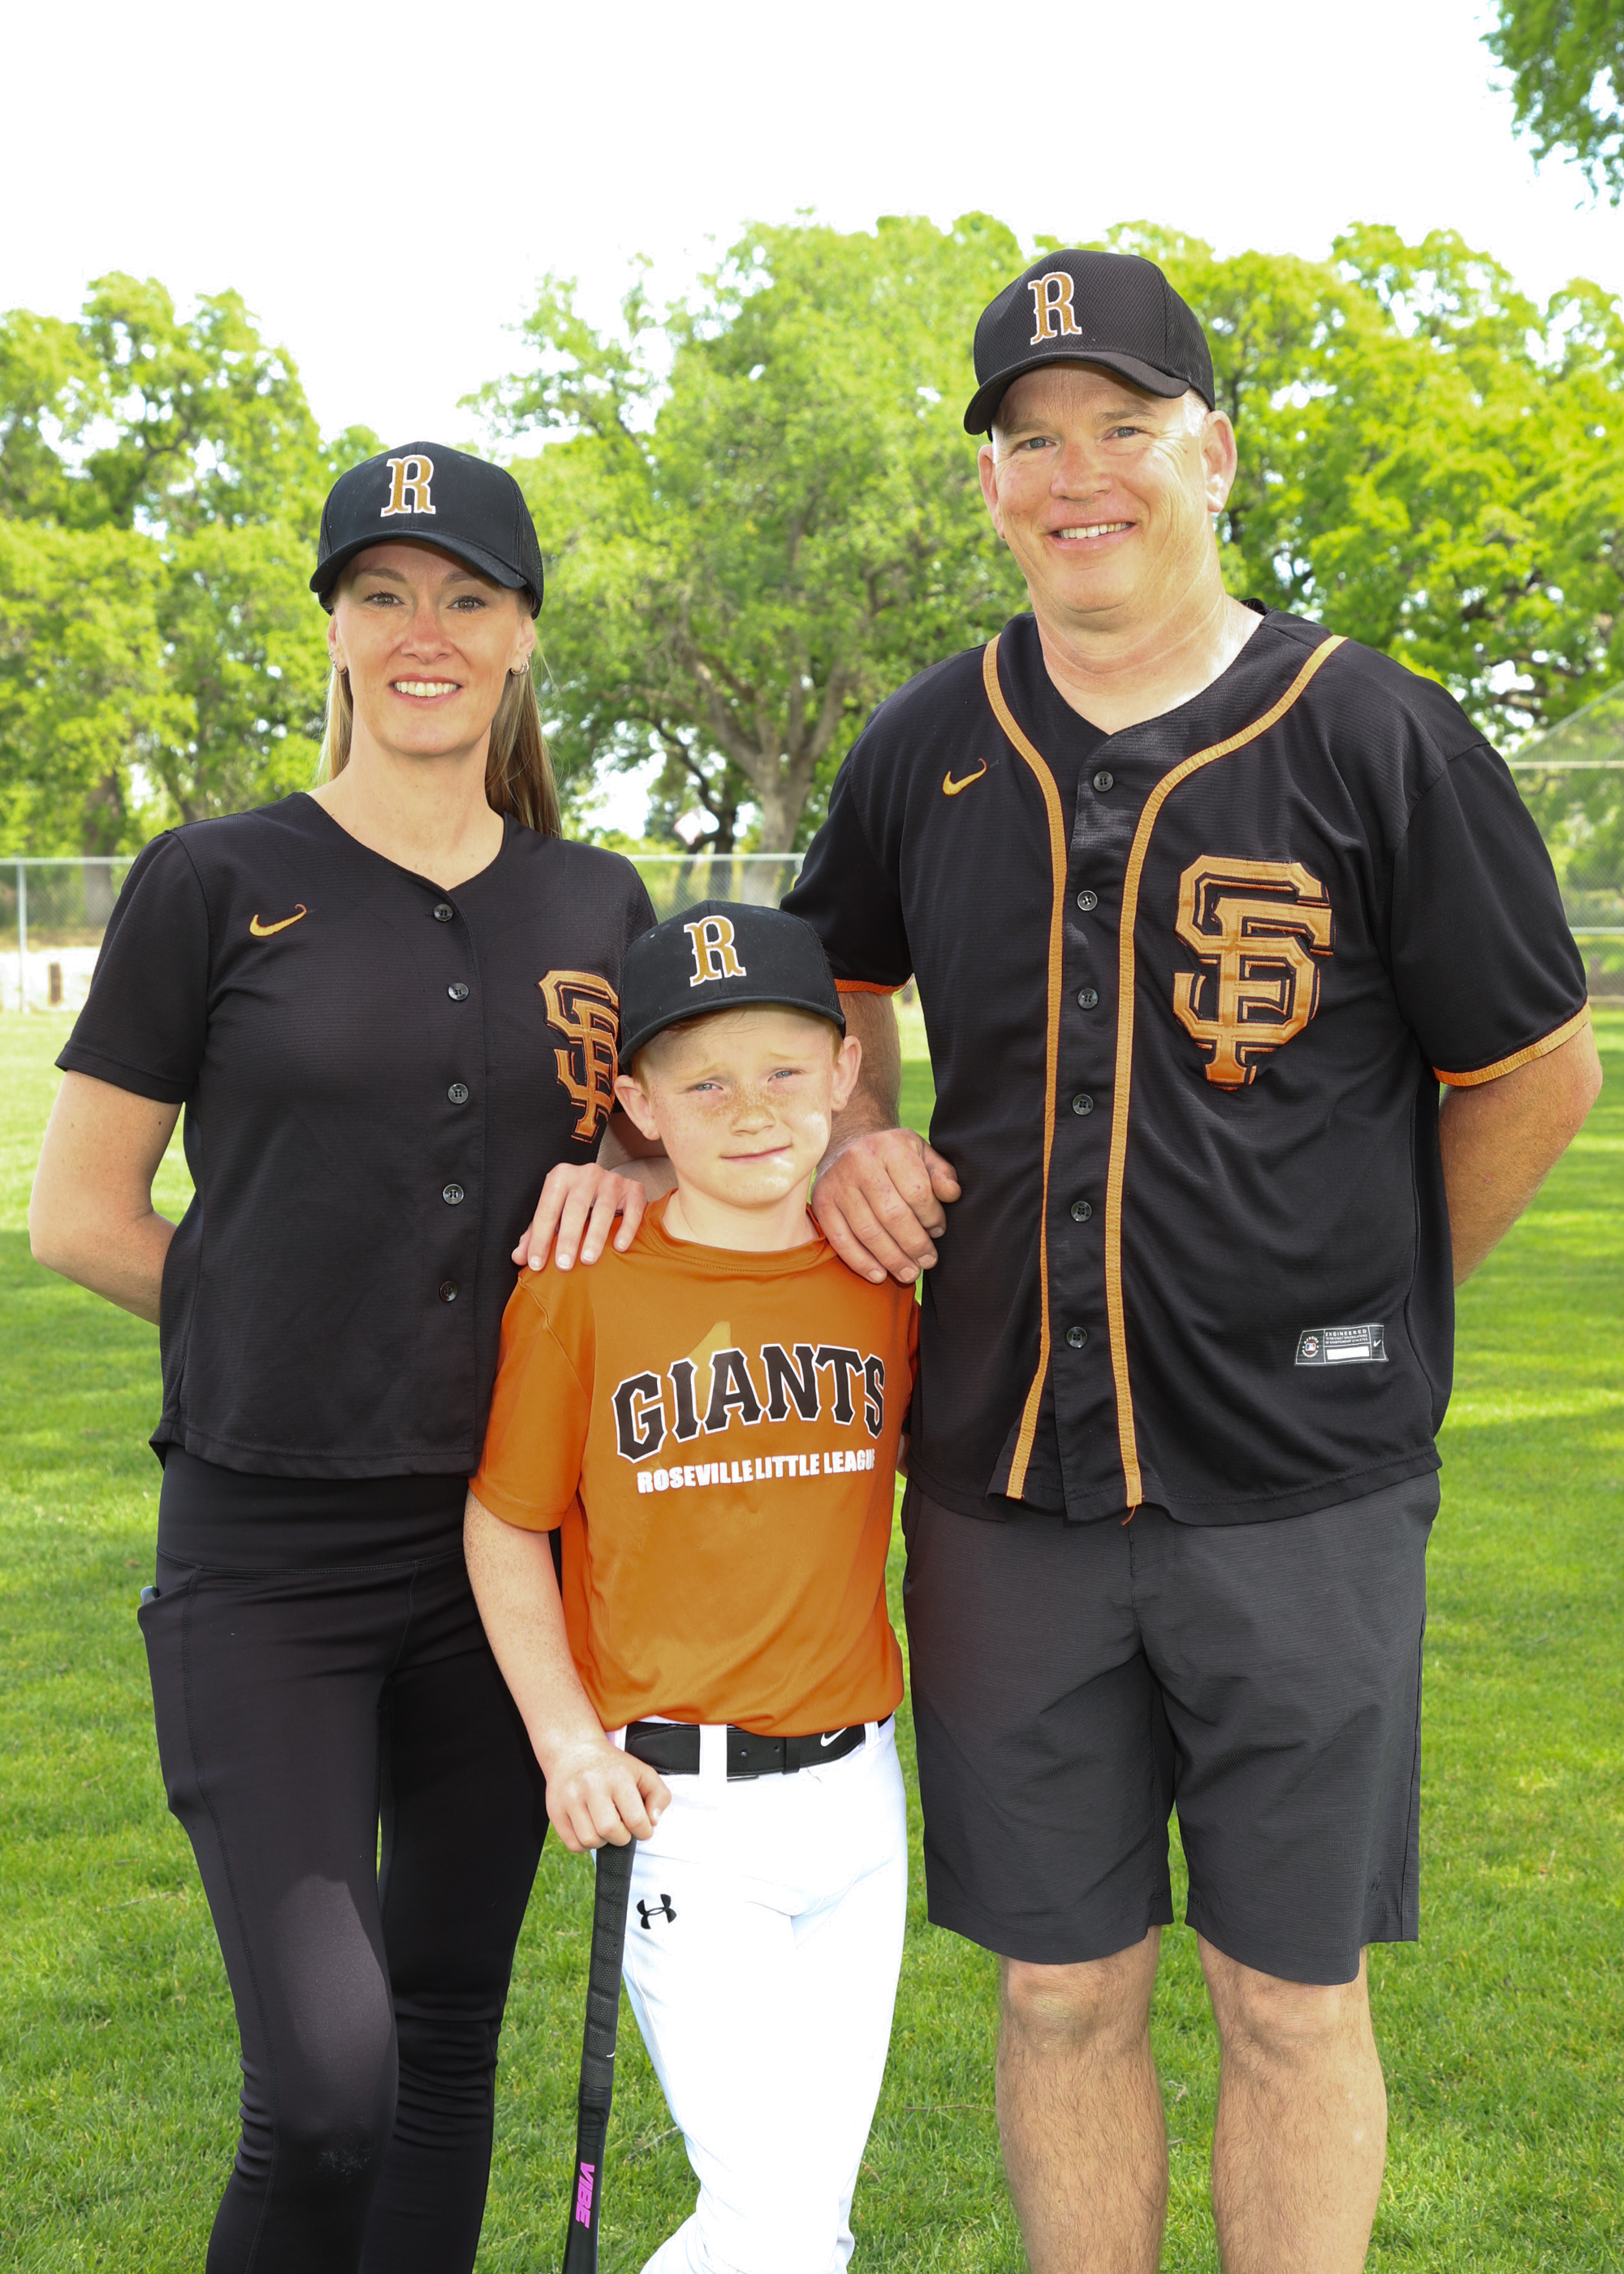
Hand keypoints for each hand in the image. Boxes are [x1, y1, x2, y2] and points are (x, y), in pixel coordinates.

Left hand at [512, 1162, 649, 1272]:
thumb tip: (518, 1257)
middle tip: (564, 1265)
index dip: (539, 1238)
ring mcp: (612, 1179)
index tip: (537, 1264)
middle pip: (575, 1207)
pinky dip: (626, 1228)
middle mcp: (586, 1173)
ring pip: (604, 1208)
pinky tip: (619, 1247)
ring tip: (588, 1259)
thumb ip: (535, 1235)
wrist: (609, 1186)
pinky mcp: (633, 1188)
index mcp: (561, 1177)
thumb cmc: (576, 1204)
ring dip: (595, 1236)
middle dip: (568, 1238)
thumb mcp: (554, 1215)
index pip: (547, 1210)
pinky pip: (633, 1209)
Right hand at [541, 1734, 670, 1853]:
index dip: (644, 1831)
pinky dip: (585, 1844)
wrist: (573, 1750)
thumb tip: (652, 1822)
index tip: (641, 1827)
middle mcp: (592, 1786)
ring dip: (603, 1841)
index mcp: (617, 1777)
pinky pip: (573, 1844)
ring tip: (604, 1825)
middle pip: (611, 1832)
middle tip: (622, 1826)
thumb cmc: (612, 1767)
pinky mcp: (555, 1811)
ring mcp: (571, 1799)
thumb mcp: (642, 1772)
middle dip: (622, 1837)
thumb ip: (659, 1796)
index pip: (636, 1819)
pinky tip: (590, 1827)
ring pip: (590, 1841)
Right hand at [813, 1126, 960, 1284]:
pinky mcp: (821, 1202)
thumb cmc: (893, 1155)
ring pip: (867, 1231)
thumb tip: (953, 1195)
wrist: (848, 1142)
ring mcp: (838, 1183)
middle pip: (892, 1215)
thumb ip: (941, 1174)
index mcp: (891, 1147)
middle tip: (927, 1262)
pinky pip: (840, 1239)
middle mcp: (860, 1162)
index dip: (932, 1217)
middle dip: (914, 1245)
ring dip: (891, 1259)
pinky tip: (879, 1274)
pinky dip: (861, 1262)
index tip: (938, 1231)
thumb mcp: (922, 1153)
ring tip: (909, 1274)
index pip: (917, 1191)